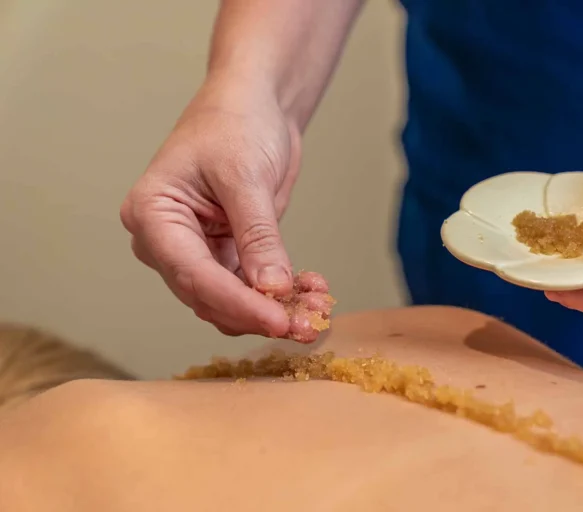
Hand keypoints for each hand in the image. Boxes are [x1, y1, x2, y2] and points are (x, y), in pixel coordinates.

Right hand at [120, 76, 331, 340]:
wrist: (254, 105)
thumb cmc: (235, 124)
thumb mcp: (246, 177)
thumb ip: (258, 236)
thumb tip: (272, 289)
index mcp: (152, 215)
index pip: (192, 274)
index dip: (238, 303)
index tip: (278, 321)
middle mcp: (167, 241)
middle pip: (210, 297)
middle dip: (260, 313)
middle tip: (307, 324)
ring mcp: (197, 251)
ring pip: (232, 301)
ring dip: (275, 310)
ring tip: (318, 309)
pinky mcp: (227, 254)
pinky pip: (250, 289)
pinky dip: (281, 295)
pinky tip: (313, 291)